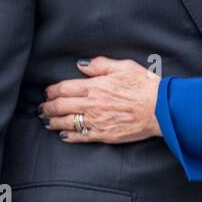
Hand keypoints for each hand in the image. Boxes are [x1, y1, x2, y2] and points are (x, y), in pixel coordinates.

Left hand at [41, 57, 161, 143]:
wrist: (160, 108)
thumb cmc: (144, 86)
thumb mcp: (123, 67)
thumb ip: (100, 65)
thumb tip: (81, 64)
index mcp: (95, 87)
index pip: (65, 88)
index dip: (52, 91)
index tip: (47, 92)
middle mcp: (92, 105)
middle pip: (61, 106)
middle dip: (47, 107)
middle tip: (41, 108)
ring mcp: (97, 121)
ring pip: (67, 122)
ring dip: (53, 122)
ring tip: (46, 121)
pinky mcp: (104, 135)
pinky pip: (81, 137)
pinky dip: (68, 136)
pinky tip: (62, 135)